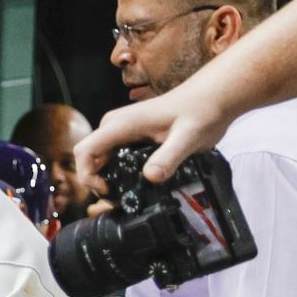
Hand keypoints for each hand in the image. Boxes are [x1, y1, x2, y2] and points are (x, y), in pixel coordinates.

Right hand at [76, 82, 230, 184]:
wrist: (211, 97)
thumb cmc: (200, 112)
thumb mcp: (187, 138)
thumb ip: (168, 157)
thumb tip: (150, 177)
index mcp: (120, 125)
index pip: (84, 151)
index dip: (87, 176)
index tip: (108, 191)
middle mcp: (114, 124)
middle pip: (89, 156)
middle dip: (97, 180)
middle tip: (121, 199)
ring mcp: (121, 127)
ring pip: (100, 156)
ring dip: (107, 176)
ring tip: (129, 193)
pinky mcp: (130, 131)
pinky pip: (113, 153)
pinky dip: (118, 169)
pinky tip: (138, 179)